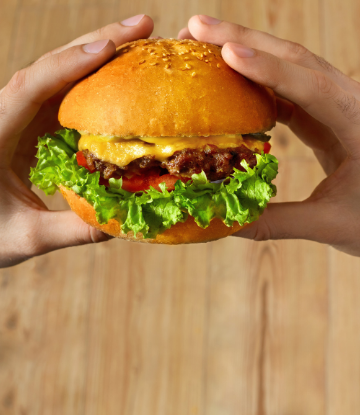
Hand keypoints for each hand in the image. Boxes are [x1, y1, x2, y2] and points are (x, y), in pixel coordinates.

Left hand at [0, 15, 153, 267]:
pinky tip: (122, 81)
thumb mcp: (25, 238)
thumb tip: (123, 222)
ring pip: (61, 76)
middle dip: (98, 42)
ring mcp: (21, 117)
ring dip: (100, 57)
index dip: (70, 64)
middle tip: (143, 27)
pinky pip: (66, 98)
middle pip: (52, 67)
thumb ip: (72, 230)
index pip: (31, 86)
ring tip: (140, 45)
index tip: (111, 47)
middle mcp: (7, 115)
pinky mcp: (33, 125)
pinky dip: (95, 84)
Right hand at [179, 15, 359, 255]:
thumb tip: (222, 223)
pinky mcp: (325, 112)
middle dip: (245, 39)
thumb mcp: (329, 224)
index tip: (226, 52)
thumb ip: (275, 223)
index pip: (314, 88)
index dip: (269, 70)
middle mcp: (351, 103)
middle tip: (197, 28)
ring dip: (247, 51)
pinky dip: (257, 80)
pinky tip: (229, 78)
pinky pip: (288, 88)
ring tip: (205, 45)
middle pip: (296, 60)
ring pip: (290, 66)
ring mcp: (337, 104)